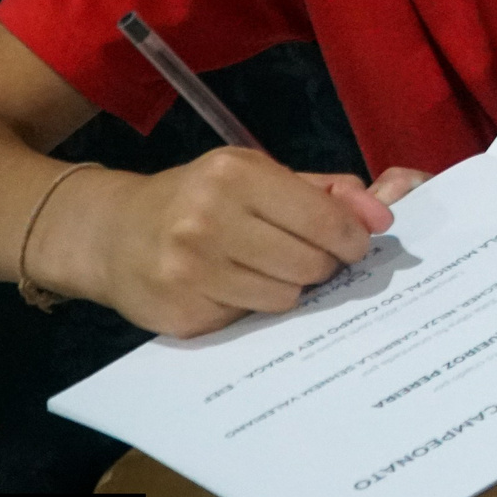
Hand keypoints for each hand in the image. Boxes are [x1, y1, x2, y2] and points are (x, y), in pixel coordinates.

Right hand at [39, 145, 385, 337]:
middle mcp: (208, 221)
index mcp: (235, 176)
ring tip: (262, 268)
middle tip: (304, 256)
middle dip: (321, 264)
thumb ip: (328, 192)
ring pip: (287, 298)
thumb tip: (383, 214)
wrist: (113, 233)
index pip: (327, 221)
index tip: (353, 244)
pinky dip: (251, 306)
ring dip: (288, 287)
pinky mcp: (182, 314)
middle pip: (312, 265)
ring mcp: (190, 271)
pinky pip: (250, 320)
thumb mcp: (259, 176)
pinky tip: (229, 287)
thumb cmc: (200, 198)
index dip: (352, 238)